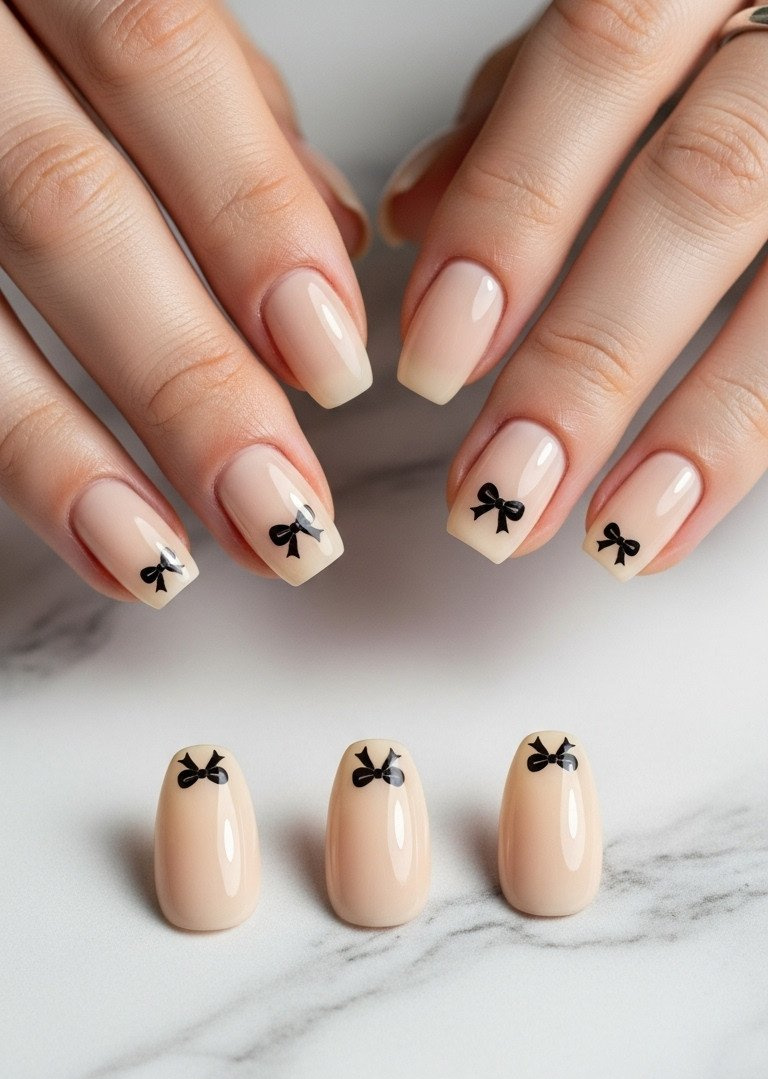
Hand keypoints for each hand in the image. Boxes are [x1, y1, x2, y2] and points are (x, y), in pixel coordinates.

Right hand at [0, 0, 371, 605]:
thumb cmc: (22, 8)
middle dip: (185, 379)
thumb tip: (333, 236)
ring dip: (64, 455)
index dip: (250, 216)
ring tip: (160, 561)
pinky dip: (5, 452)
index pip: (156, 55)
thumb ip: (219, 102)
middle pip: (63, 208)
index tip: (331, 362)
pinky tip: (80, 530)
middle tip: (279, 508)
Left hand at [380, 1, 767, 578]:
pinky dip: (755, 439)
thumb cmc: (723, 15)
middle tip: (501, 482)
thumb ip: (528, 103)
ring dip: (699, 427)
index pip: (600, 62)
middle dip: (588, 356)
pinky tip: (683, 515)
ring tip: (612, 533)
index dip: (514, 214)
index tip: (439, 352)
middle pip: (700, 195)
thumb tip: (416, 213)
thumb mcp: (629, 11)